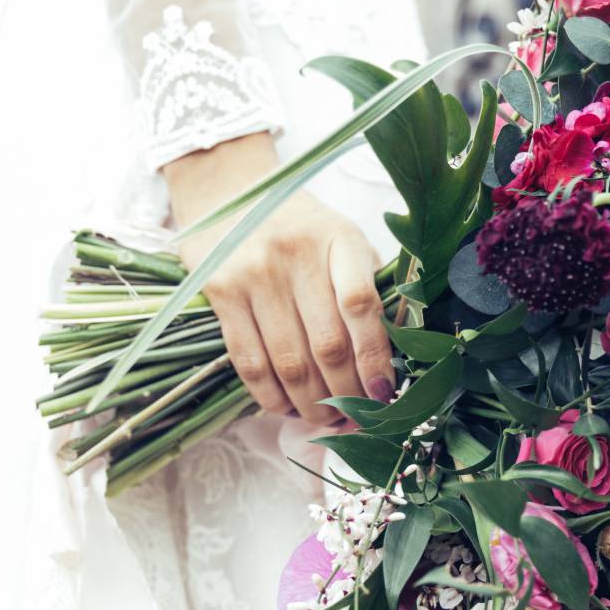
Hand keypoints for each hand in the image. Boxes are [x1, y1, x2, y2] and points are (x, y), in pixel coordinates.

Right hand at [164, 136, 393, 424]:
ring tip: (326, 420)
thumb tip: (390, 358)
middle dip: (346, 394)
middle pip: (327, 346)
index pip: (362, 307)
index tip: (384, 393)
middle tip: (357, 419)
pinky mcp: (219, 292)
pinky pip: (249, 361)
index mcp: (339, 239)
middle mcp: (295, 255)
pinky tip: (287, 408)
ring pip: (289, 362)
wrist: (227, 189)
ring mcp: (253, 274)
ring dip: (311, 404)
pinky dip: (271, 396)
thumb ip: (369, 286)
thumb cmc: (299, 224)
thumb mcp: (343, 238)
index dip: (375, 358)